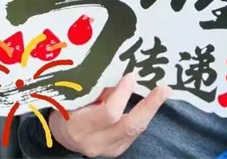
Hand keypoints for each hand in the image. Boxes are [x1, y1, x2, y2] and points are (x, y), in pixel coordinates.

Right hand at [48, 72, 170, 157]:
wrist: (63, 135)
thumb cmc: (66, 108)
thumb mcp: (75, 97)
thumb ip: (98, 91)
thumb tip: (123, 79)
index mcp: (80, 127)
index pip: (109, 113)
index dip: (122, 94)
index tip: (131, 76)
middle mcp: (95, 142)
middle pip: (129, 126)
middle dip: (149, 106)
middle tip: (164, 89)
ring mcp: (107, 149)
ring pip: (136, 129)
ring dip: (150, 109)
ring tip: (161, 92)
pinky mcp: (117, 150)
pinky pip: (134, 132)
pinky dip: (142, 115)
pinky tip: (149, 103)